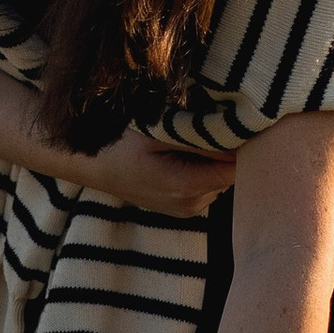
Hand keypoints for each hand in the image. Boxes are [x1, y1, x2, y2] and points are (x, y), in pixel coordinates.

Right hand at [64, 127, 237, 221]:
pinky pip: (208, 185)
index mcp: (186, 187)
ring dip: (215, 159)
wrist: (93, 166)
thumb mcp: (159, 131)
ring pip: (220, 179)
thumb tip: (236, 134)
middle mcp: (192, 205)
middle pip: (231, 174)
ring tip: (194, 139)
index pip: (236, 167)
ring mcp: (189, 210)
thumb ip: (198, 136)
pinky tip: (186, 155)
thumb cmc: (121, 143)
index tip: (236, 122)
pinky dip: (205, 169)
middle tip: (212, 123)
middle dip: (227, 149)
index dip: (240, 144)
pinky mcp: (185, 209)